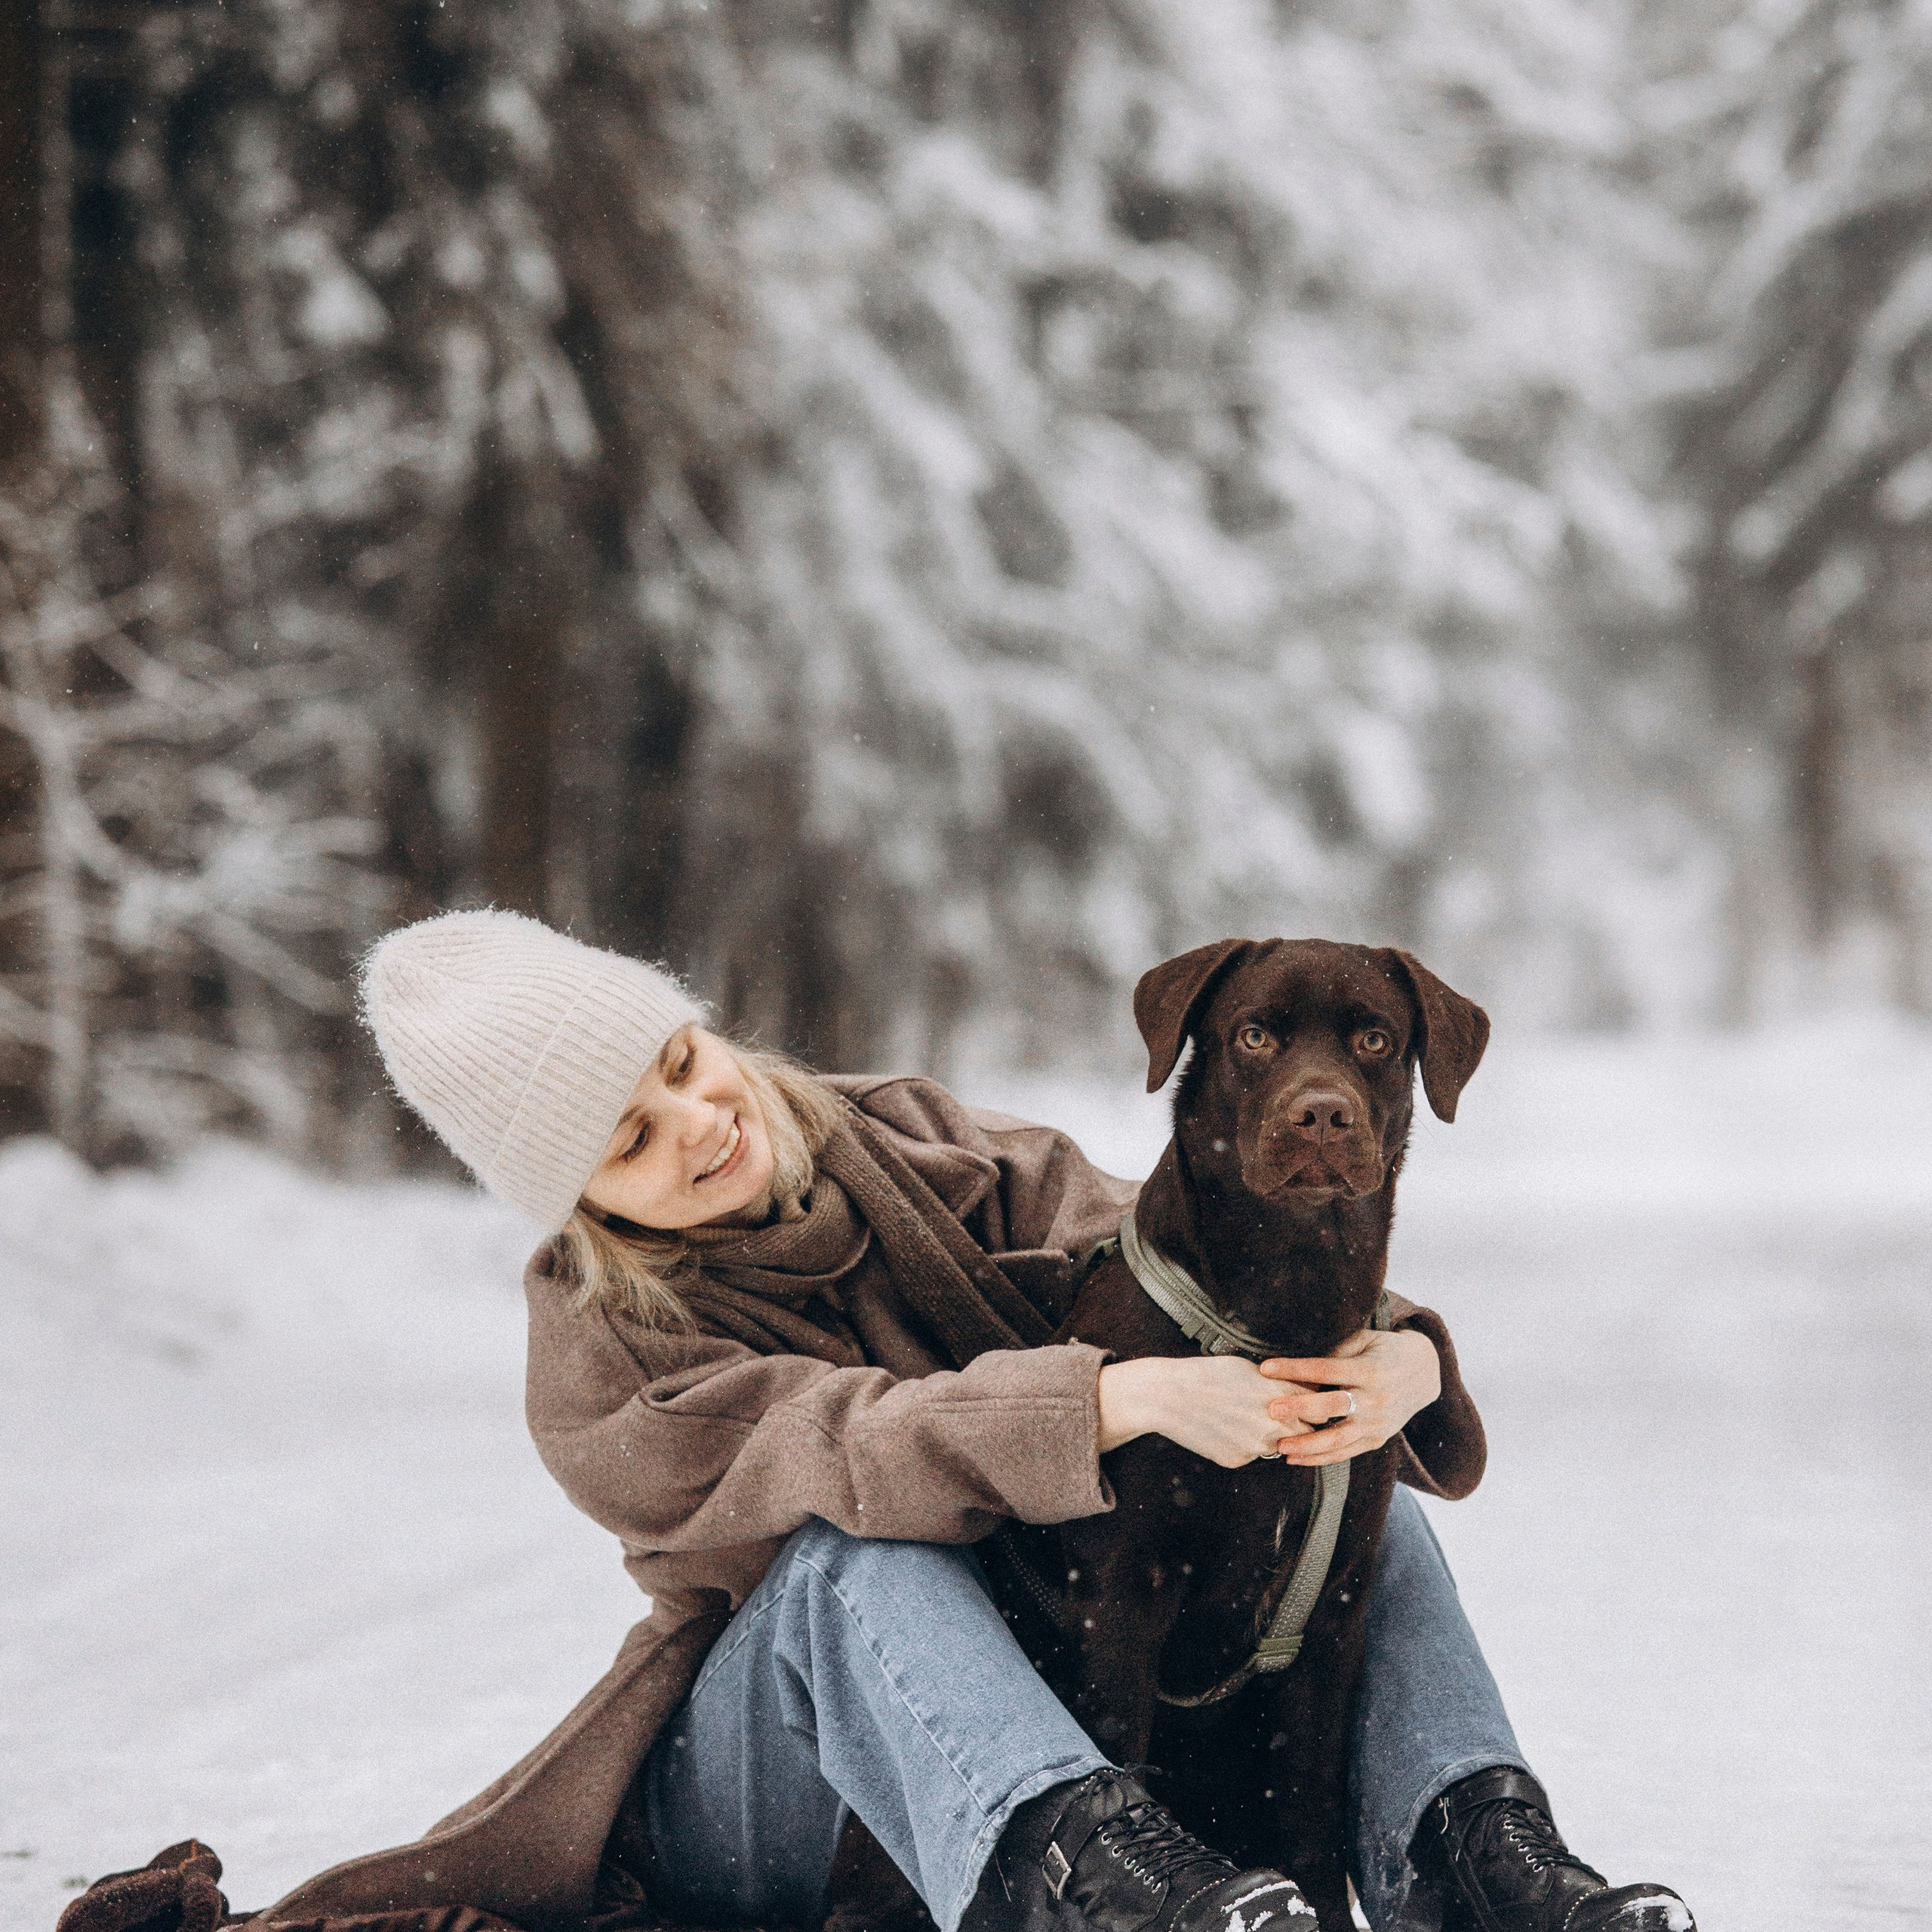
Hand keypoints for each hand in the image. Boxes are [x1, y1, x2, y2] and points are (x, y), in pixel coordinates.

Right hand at [1097, 1355, 1317, 1466]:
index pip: (1320, 1410)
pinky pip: (1251, 1454)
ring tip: (1246, 1418)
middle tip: (1284, 1416)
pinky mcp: (1238, 1460)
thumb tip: (1302, 1389)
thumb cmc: (1208, 1374)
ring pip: (1279, 1446)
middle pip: (1308, 1434)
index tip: (1310, 1405)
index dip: (1315, 1407)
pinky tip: (1224, 1428)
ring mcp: (1257, 1446)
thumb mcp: (1251, 1368)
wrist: (1169, 1395)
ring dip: (1273, 1437)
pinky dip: (1243, 1444)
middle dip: (1300, 1426)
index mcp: (1282, 1397)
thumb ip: (1281, 1383)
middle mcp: (1275, 1425)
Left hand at [1256, 1328, 1440, 1465]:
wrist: (1424, 1374)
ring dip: (1306, 1445)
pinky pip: (1345, 1452)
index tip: (1265, 1368)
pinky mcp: (1377, 1439)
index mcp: (1369, 1370)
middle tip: (1271, 1410)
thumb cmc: (1384, 1351)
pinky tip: (1295, 1459)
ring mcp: (1377, 1423)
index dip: (1294, 1369)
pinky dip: (1320, 1458)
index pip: (1325, 1369)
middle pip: (1331, 1406)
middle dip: (1299, 1409)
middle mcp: (1375, 1399)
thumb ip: (1335, 1353)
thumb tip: (1298, 1369)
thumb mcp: (1364, 1341)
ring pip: (1338, 1439)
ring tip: (1279, 1445)